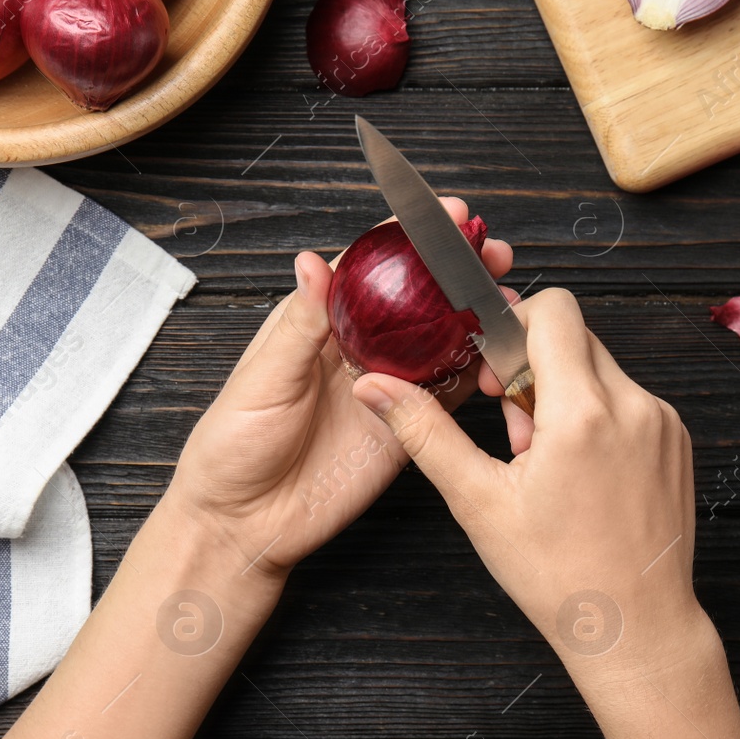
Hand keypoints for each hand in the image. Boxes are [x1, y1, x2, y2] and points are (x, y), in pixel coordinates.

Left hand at [163, 197, 512, 583]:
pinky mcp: (405, 428)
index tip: (444, 213)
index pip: (370, 267)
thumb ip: (299, 325)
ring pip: (442, 340)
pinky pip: (450, 394)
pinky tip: (502, 352)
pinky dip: (479, 372)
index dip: (408, 238)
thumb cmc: (233, 449)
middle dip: (456, 269)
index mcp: (318, 324)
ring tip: (506, 293)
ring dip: (476, 314)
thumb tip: (313, 262)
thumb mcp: (262, 380)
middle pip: (417, 297)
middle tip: (489, 250)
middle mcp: (357, 350)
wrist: (244, 525)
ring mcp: (386, 387)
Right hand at [348, 288, 704, 674]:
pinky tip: (579, 474)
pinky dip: (597, 419)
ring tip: (546, 463)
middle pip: (574, 337)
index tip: (491, 378)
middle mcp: (635, 406)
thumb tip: (376, 388)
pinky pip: (629, 401)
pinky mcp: (677, 442)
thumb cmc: (559, 576)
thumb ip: (425, 433)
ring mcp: (663, 423)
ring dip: (563, 396)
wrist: (636, 628)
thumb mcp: (479, 502)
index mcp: (584, 412)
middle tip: (512, 432)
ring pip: (601, 370)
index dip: (511, 328)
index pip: (554, 310)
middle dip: (532, 369)